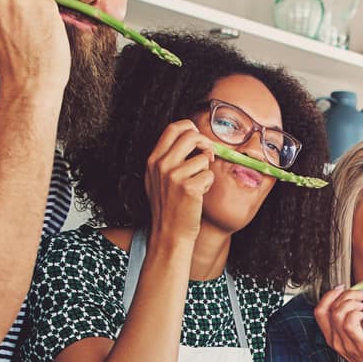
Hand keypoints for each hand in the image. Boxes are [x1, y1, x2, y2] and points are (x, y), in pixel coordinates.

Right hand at [142, 119, 212, 244]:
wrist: (169, 234)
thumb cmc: (168, 207)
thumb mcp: (158, 178)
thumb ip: (169, 157)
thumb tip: (191, 136)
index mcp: (153, 160)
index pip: (173, 128)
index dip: (190, 127)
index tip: (198, 137)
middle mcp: (161, 165)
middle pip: (190, 135)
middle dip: (205, 143)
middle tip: (208, 155)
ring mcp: (174, 176)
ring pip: (203, 157)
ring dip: (205, 170)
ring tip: (197, 185)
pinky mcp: (189, 187)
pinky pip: (209, 175)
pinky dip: (207, 185)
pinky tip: (198, 196)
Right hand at [313, 286, 362, 361]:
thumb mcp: (355, 338)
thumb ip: (349, 322)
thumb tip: (352, 300)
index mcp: (332, 338)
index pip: (319, 311)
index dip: (329, 296)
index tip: (342, 288)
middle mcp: (335, 340)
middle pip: (328, 309)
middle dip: (344, 294)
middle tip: (360, 294)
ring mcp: (346, 343)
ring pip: (338, 313)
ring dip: (352, 301)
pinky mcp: (359, 343)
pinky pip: (350, 323)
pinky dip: (357, 312)